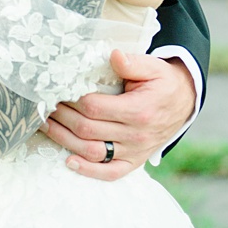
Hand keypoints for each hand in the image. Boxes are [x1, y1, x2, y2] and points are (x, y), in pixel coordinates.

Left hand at [43, 47, 196, 181]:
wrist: (184, 103)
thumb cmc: (162, 83)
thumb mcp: (152, 67)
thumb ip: (132, 63)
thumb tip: (114, 55)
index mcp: (138, 110)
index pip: (94, 107)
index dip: (70, 99)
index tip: (54, 90)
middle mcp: (136, 135)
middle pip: (88, 129)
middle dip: (60, 116)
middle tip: (43, 104)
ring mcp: (135, 151)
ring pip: (92, 151)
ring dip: (64, 140)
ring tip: (45, 125)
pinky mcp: (135, 161)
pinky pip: (111, 172)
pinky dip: (89, 170)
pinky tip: (69, 161)